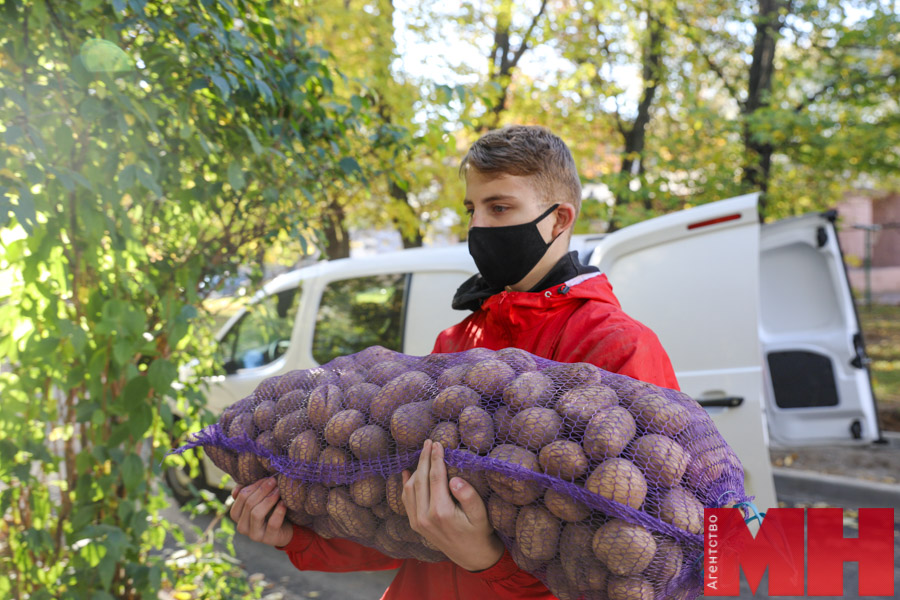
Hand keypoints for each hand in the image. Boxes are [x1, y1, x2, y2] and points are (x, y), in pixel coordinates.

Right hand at [230, 477, 293, 547]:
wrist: (285, 527)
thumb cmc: (269, 510)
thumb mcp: (258, 500)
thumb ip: (248, 492)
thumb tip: (238, 487)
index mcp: (237, 515)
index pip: (241, 497)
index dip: (254, 486)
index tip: (267, 478)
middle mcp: (242, 527)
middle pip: (249, 504)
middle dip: (263, 490)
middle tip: (274, 481)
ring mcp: (254, 535)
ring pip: (256, 514)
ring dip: (269, 499)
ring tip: (279, 490)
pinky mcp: (269, 539)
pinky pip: (272, 523)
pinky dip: (278, 511)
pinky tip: (284, 503)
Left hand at [402, 440, 504, 571]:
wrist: (471, 556)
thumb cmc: (479, 532)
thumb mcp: (481, 515)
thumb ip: (468, 496)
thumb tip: (454, 479)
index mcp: (441, 512)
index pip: (436, 477)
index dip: (436, 458)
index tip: (438, 443)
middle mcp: (424, 517)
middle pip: (420, 479)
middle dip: (424, 458)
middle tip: (428, 442)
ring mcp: (417, 522)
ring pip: (410, 488)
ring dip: (416, 468)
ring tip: (424, 453)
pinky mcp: (415, 524)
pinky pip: (406, 499)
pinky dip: (406, 483)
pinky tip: (408, 471)